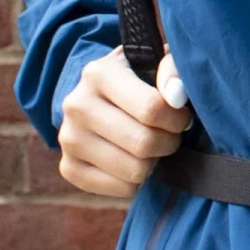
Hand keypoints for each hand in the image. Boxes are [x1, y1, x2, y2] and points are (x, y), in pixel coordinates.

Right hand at [56, 0, 193, 196]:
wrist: (100, 96)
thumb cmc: (140, 78)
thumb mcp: (156, 61)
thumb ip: (173, 67)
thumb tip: (175, 92)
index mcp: (99, 74)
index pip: (151, 109)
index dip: (178, 119)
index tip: (181, 116)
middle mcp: (76, 105)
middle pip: (143, 143)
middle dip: (169, 142)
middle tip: (170, 134)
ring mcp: (68, 138)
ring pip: (134, 171)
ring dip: (154, 162)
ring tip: (152, 144)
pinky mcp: (69, 168)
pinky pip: (121, 189)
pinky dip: (138, 181)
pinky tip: (134, 160)